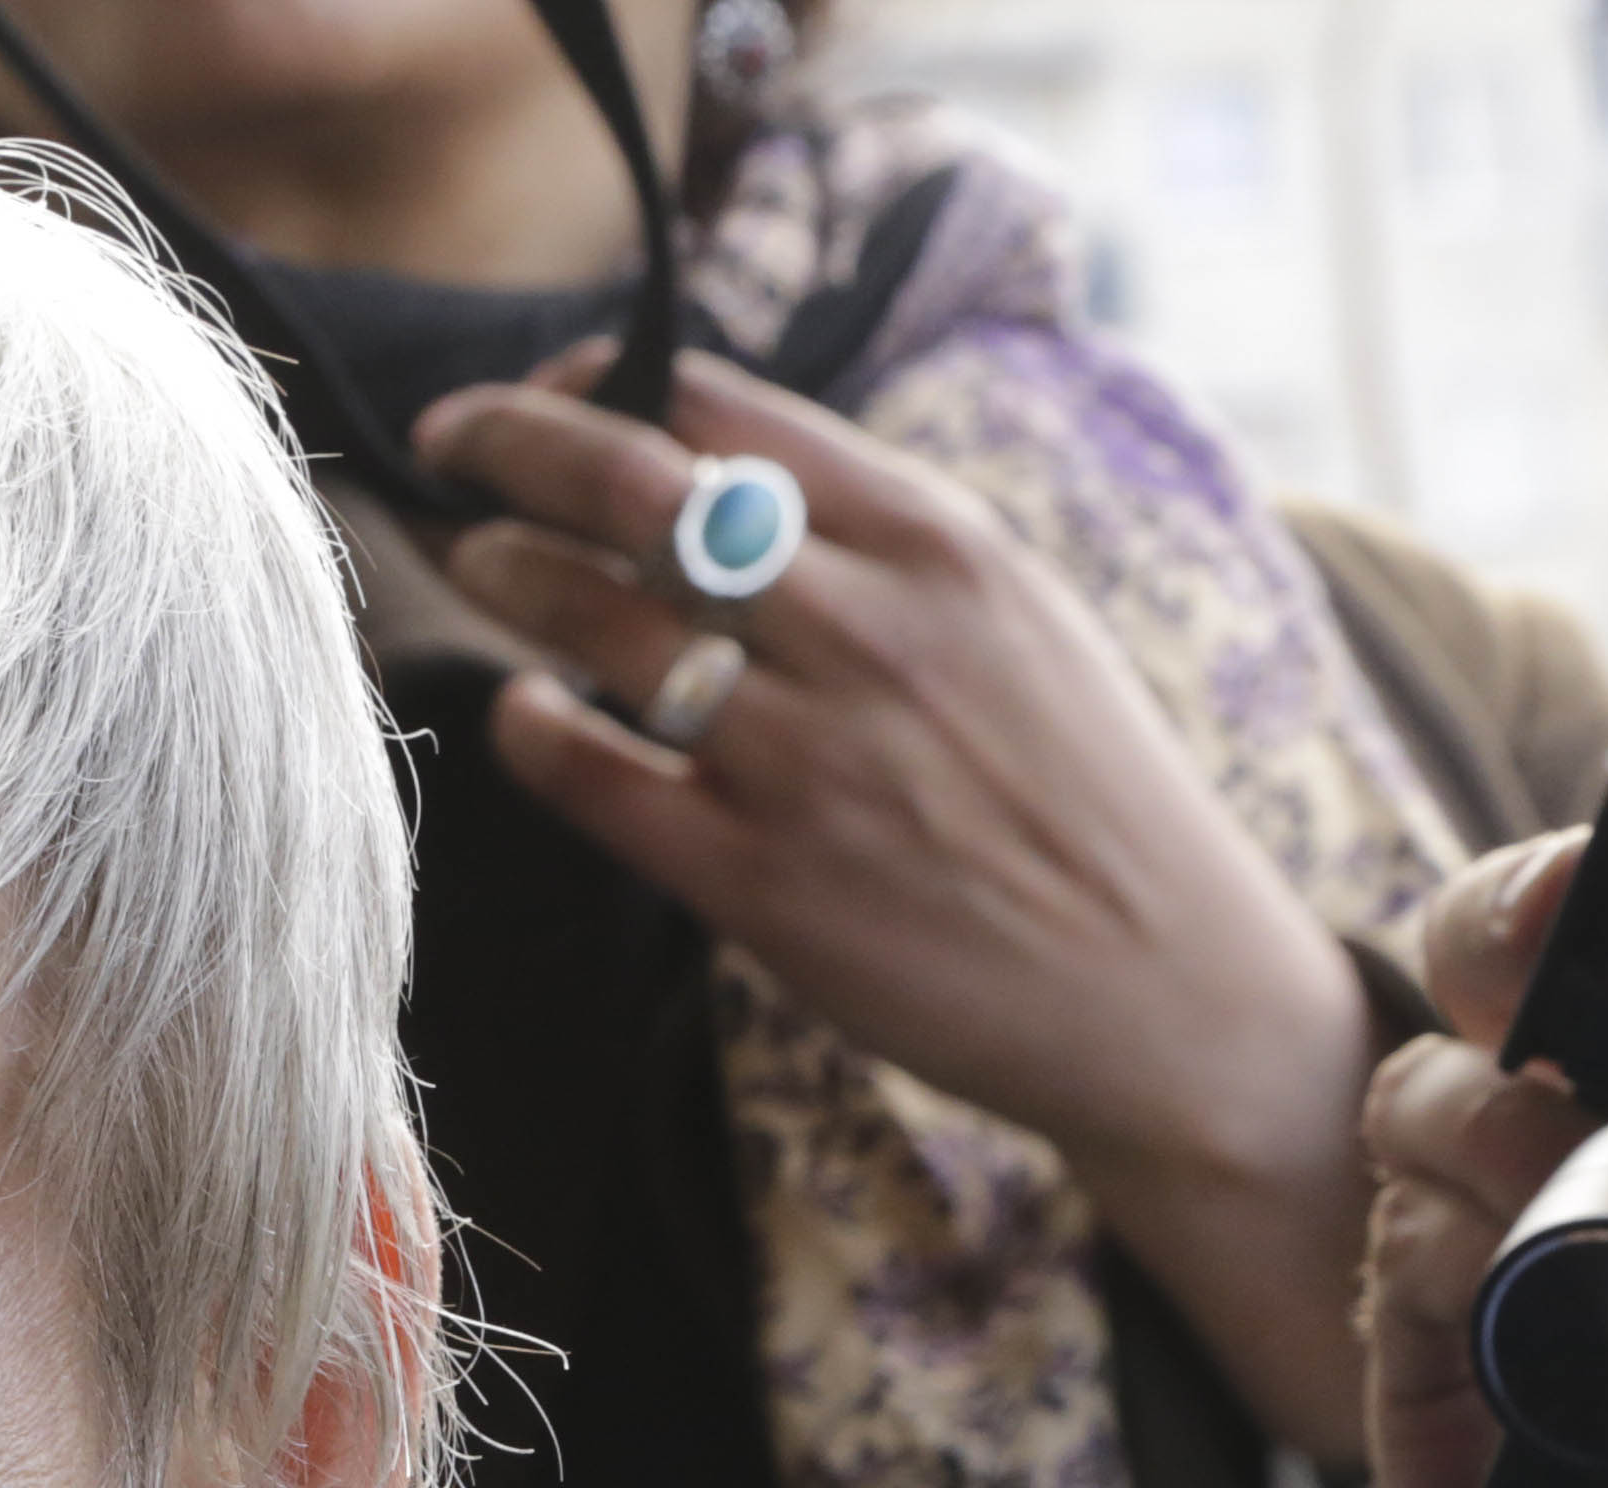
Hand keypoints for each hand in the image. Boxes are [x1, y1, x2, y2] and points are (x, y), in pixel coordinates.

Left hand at [413, 348, 1381, 1462]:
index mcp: (940, 542)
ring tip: (473, 559)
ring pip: (595, 620)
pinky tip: (520, 715)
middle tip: (443, 437)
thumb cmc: (1080, 792)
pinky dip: (530, 730)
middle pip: (633, 487)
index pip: (723, 409)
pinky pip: (592, 776)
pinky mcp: (760, 880)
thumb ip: (875, 539)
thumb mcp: (1015, 613)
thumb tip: (711, 463)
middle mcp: (869, 629)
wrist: (1165, 985)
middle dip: (511, 441)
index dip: (601, 383)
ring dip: (506, 571)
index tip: (542, 390)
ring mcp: (810, 756)